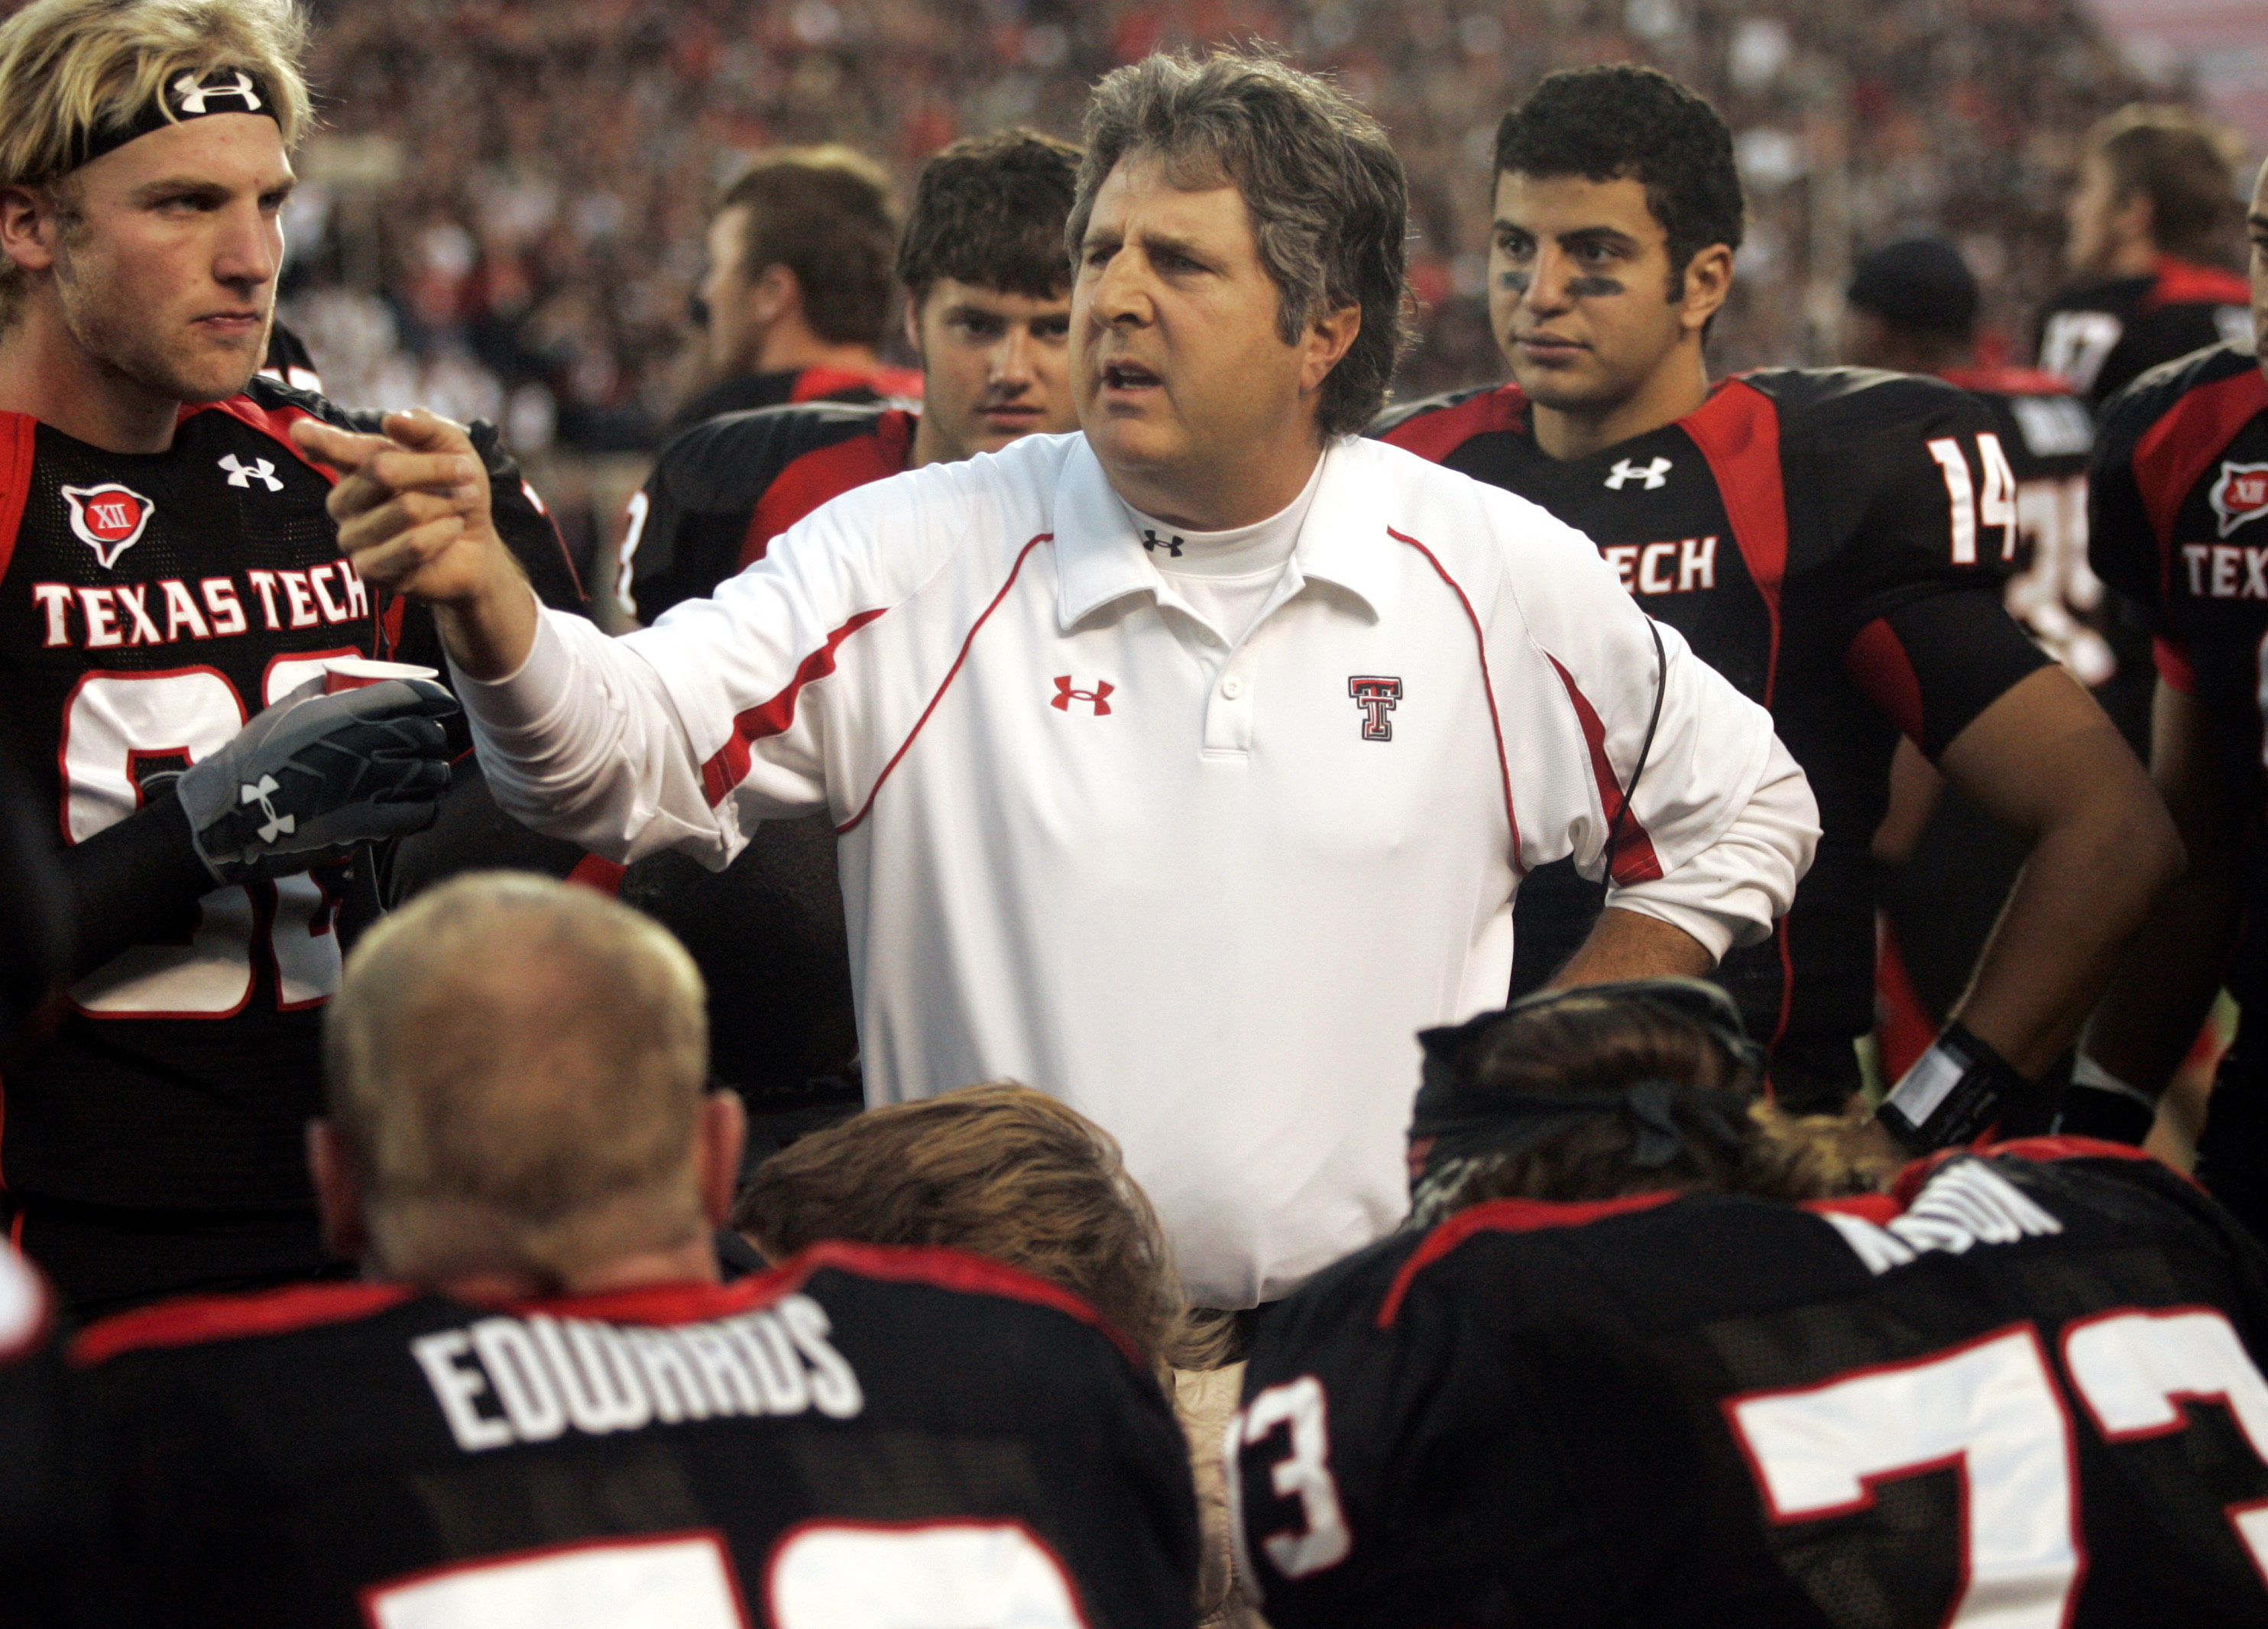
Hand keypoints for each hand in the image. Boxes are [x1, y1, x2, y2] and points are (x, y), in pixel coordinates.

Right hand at [173, 677, 458, 883]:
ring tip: (432, 776)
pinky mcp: (365, 823)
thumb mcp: (283, 709)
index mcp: (341, 713)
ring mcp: (366, 785)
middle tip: (433, 744)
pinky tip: (422, 806)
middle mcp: (360, 745)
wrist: (232, 811)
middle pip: (425, 734)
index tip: (445, 705)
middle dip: (434, 738)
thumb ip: (317, 689)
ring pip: (429, 774)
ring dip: (435, 774)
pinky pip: (419, 814)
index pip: (409, 696)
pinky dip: (427, 809)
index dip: (436, 699)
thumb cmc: (254, 757)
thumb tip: (341, 675)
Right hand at [291, 409, 538, 677]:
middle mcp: (342, 501)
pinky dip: (444, 533)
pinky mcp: (370, 571)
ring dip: (447, 503)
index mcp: (352, 465)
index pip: (322, 447)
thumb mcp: (454, 450)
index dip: (315, 439)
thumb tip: (392, 421)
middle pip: (383, 469)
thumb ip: (427, 428)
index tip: (303, 432)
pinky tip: (452, 530)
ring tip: (462, 504)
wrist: (475, 546)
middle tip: (468, 473)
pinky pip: (413, 545)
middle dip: (436, 468)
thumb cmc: (454, 492)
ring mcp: (352, 538)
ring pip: (406, 509)